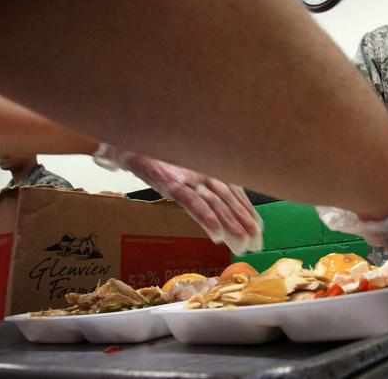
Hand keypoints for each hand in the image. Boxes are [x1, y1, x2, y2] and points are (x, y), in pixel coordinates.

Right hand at [93, 143, 262, 253]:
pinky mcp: (170, 181)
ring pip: (214, 202)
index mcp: (207, 168)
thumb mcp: (182, 173)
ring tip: (242, 241)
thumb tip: (217, 212)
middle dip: (244, 221)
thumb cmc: (156, 158)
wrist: (128, 144)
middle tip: (256, 242)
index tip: (259, 227)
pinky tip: (215, 233)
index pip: (234, 191)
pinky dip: (205, 217)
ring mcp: (187, 175)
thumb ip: (198, 186)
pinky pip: (191, 201)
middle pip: (228, 198)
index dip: (247, 209)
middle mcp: (202, 170)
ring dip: (230, 223)